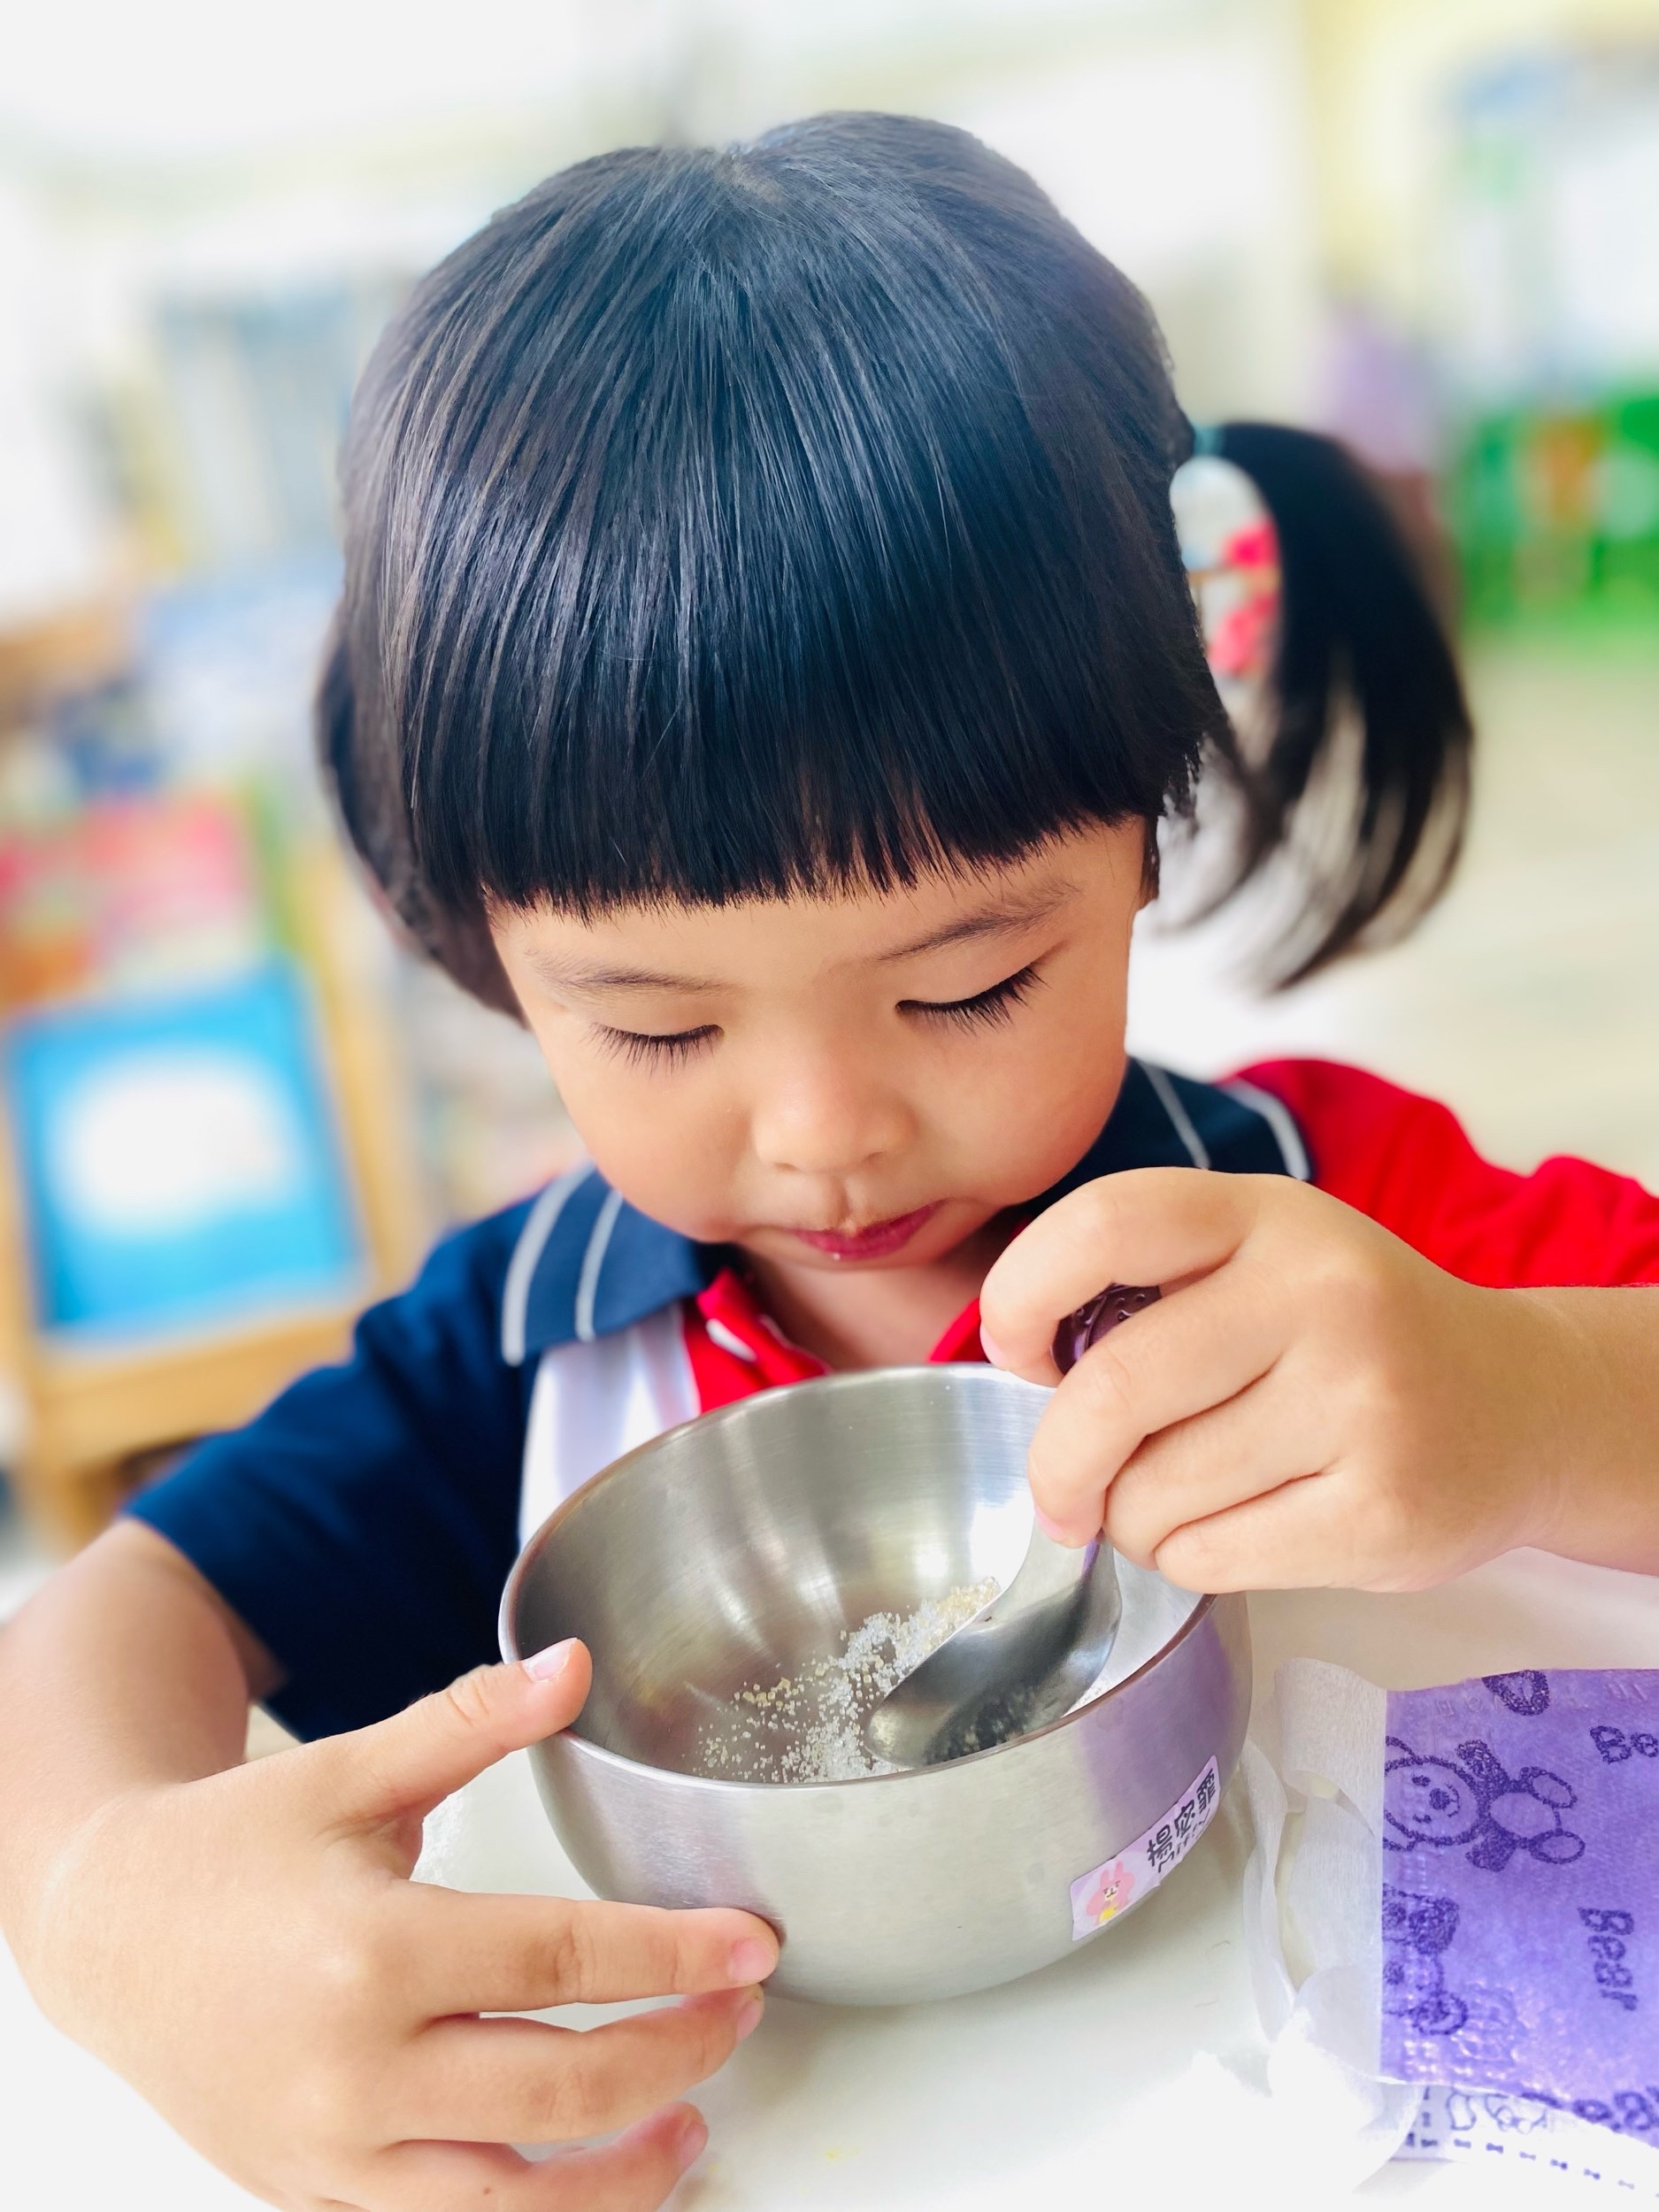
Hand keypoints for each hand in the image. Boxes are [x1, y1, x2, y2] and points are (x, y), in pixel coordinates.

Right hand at [24, 1640, 775, 2210]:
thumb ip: (472, 1720)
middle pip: (561, 2090)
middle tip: (740, 2014)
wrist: (107, 1934)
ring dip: (625, 2173)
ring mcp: (334, 2152)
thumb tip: (574, 1663)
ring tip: (695, 2123)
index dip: (674, 1955)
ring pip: (513, 2203)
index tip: (752, 1947)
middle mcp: (356, 2069)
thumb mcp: (352, 1770)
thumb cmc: (234, 1846)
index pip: (563, 1963)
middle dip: (676, 2054)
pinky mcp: (319, 2197)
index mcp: (374, 1951)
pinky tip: (594, 2177)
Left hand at [980, 1169, 1583, 1593]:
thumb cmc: (1352, 1333)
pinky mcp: (1383, 1515)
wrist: (1521, 1407)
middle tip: (1060, 1493)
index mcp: (1270, 1217)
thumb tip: (1021, 1365)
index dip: (1022, 1291)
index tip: (1015, 1349)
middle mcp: (1322, 1296)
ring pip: (1154, 1493)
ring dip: (1131, 1519)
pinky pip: (1209, 1558)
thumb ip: (1150, 1281)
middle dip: (1058, 1461)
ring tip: (1182, 1498)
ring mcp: (1363, 1406)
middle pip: (1114, 1387)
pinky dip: (1187, 1558)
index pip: (1104, 1223)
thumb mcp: (1264, 1256)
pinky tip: (1237, 1525)